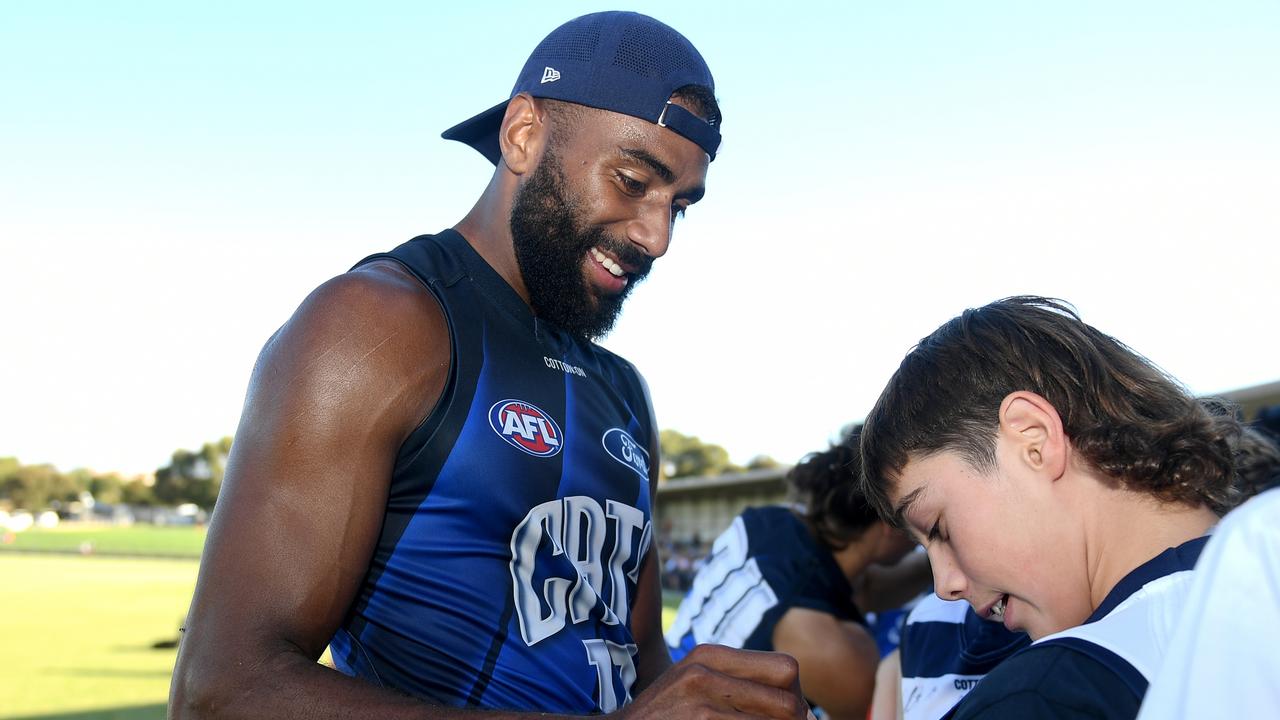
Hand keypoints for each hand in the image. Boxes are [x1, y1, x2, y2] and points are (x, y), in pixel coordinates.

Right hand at [618, 644, 811, 718]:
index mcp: (711, 654)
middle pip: (787, 700)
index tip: (790, 715)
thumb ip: (738, 683)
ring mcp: (701, 701)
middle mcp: (706, 671)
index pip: (785, 668)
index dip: (797, 696)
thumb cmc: (665, 712)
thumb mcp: (695, 682)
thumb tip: (804, 710)